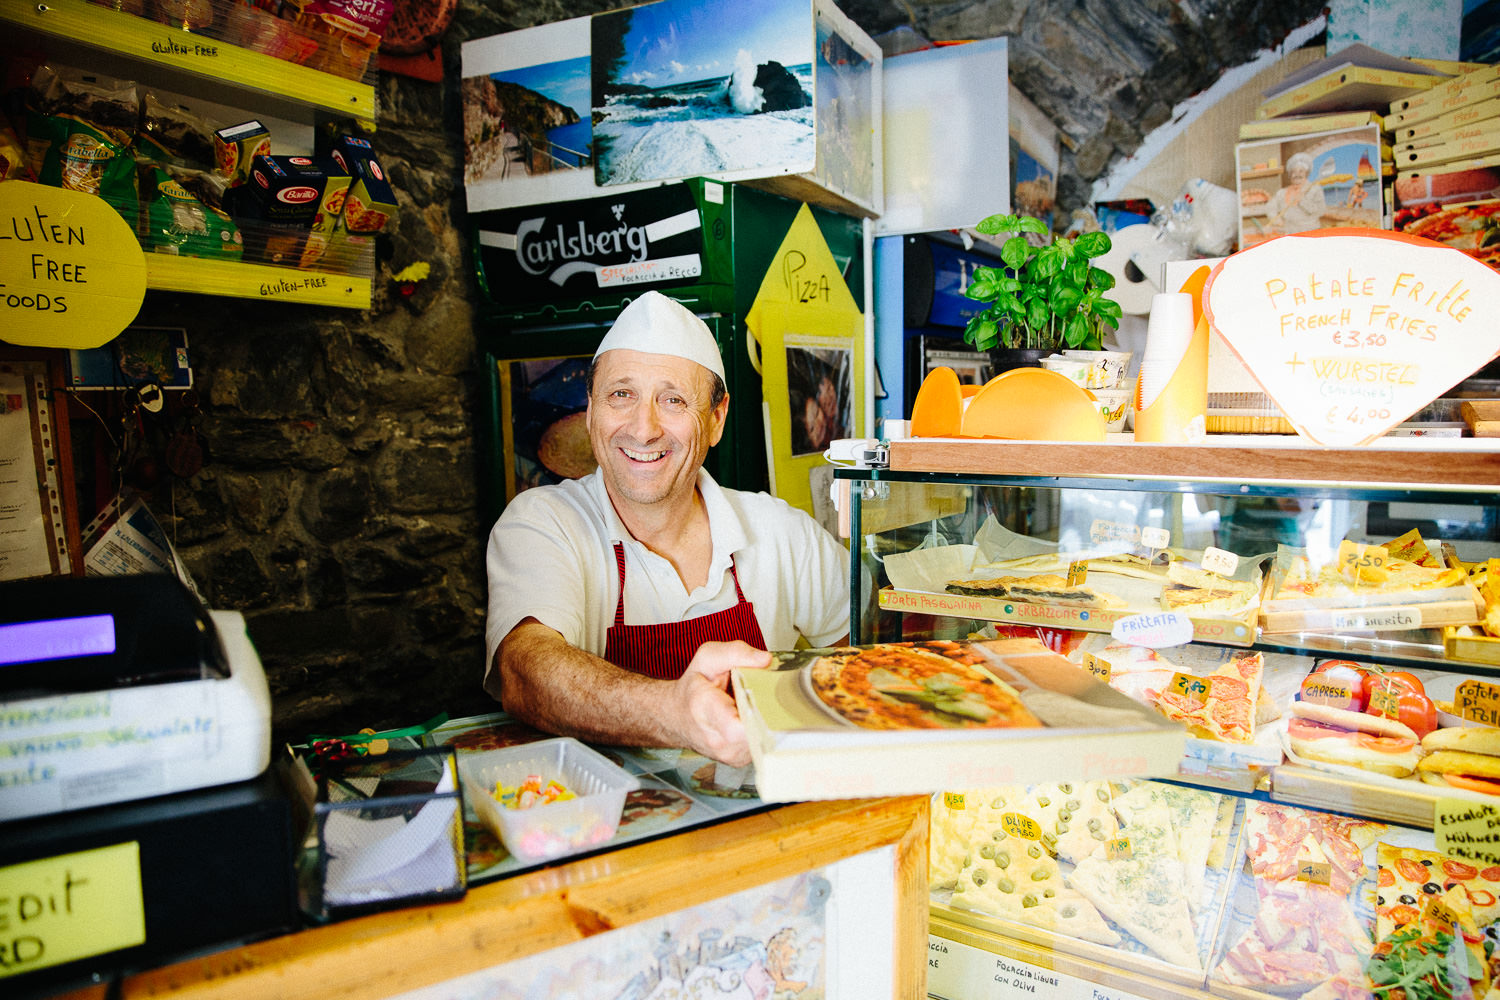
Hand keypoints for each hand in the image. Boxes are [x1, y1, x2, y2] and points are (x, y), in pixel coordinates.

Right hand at [674, 640, 771, 766]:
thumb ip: (736, 653)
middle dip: (769, 712)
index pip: (736, 727)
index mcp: (705, 709)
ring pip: (765, 739)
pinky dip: (763, 731)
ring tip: (754, 707)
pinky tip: (752, 719)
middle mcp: (716, 740)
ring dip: (767, 721)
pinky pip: (763, 745)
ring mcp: (729, 755)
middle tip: (763, 696)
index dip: (758, 714)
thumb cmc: (693, 687)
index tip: (764, 698)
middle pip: (760, 731)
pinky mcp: (740, 761)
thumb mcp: (708, 657)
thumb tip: (765, 660)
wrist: (676, 716)